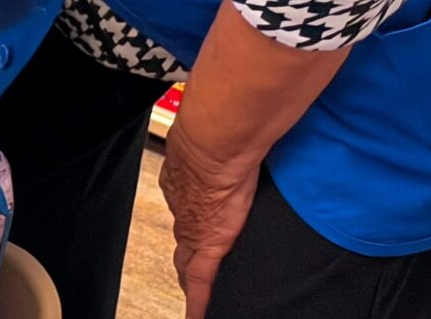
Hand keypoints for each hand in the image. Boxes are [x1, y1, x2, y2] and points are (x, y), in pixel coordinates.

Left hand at [161, 122, 261, 318]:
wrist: (216, 142)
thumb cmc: (221, 131)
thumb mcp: (223, 141)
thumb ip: (232, 147)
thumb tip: (248, 137)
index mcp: (184, 181)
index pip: (186, 210)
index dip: (190, 222)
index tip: (194, 230)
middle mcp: (183, 207)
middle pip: (184, 241)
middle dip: (186, 256)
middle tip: (190, 274)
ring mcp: (193, 229)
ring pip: (189, 263)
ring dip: (191, 279)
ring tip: (198, 297)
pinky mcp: (207, 244)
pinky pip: (200, 282)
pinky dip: (198, 302)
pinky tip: (198, 316)